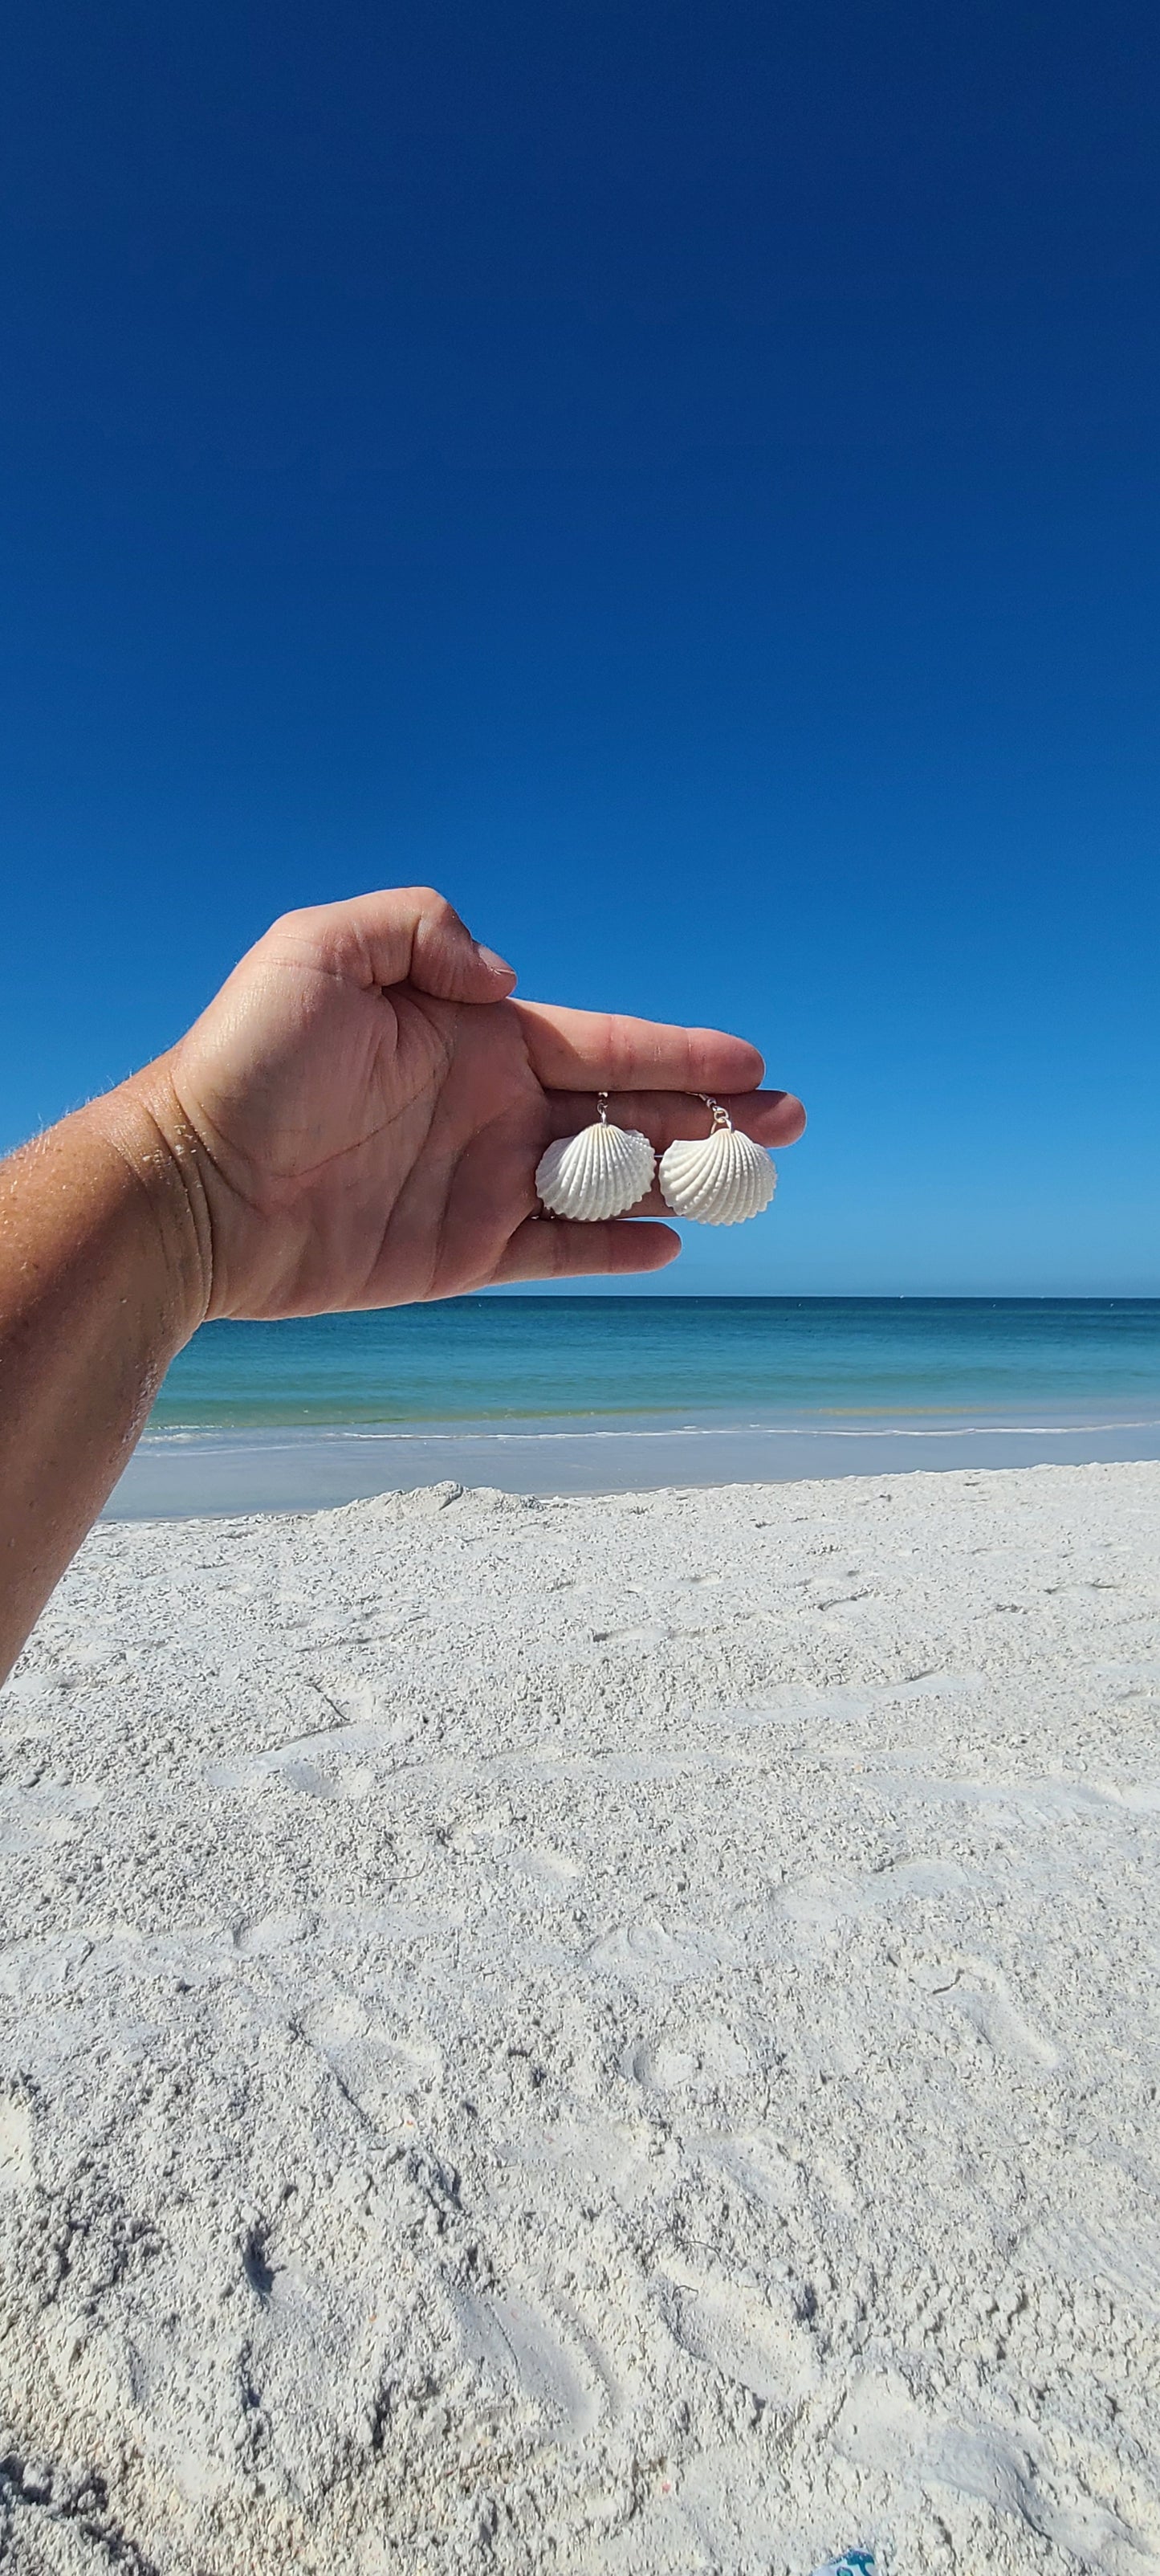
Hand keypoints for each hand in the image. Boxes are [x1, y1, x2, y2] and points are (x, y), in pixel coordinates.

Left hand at [136, 887, 804, 1318]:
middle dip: (712, 1116)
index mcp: (476, 1036)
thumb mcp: (320, 951)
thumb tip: (506, 980)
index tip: (752, 1061)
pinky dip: (615, 1247)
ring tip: (754, 1180)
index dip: (681, 1053)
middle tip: (790, 1122)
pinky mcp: (458, 1254)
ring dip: (685, 1180)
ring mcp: (479, 1183)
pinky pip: (558, 1251)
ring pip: (610, 1183)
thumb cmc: (245, 1062)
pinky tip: (671, 1242)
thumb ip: (423, 930)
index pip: (603, 1043)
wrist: (191, 1186)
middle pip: (628, 1113)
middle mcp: (490, 1107)